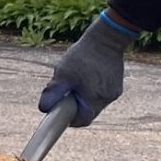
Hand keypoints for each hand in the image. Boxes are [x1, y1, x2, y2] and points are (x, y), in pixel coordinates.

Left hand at [41, 11, 138, 127]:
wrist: (106, 39)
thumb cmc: (83, 56)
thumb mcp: (62, 74)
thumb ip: (53, 93)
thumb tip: (44, 108)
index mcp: (94, 99)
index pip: (82, 121)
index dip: (69, 120)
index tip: (60, 113)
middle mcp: (107, 99)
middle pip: (88, 112)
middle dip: (75, 106)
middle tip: (65, 93)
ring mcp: (114, 92)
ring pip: (95, 103)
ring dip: (84, 97)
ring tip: (76, 80)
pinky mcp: (117, 86)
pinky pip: (101, 94)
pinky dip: (92, 90)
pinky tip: (87, 76)